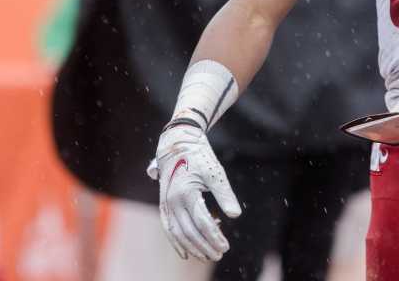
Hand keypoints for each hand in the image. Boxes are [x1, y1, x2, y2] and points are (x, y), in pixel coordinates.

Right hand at [147, 120, 241, 261]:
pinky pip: (168, 228)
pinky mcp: (163, 205)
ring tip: (206, 256)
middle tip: (218, 255)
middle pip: (189, 232)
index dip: (215, 237)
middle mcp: (172, 202)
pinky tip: (184, 253)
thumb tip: (235, 215)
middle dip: (204, 246)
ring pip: (178, 233)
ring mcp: (165, 205)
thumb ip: (225, 194)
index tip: (225, 246)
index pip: (203, 222)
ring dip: (192, 247)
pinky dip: (176, 242)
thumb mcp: (215, 172)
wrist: (178, 144)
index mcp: (186, 194)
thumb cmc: (200, 157)